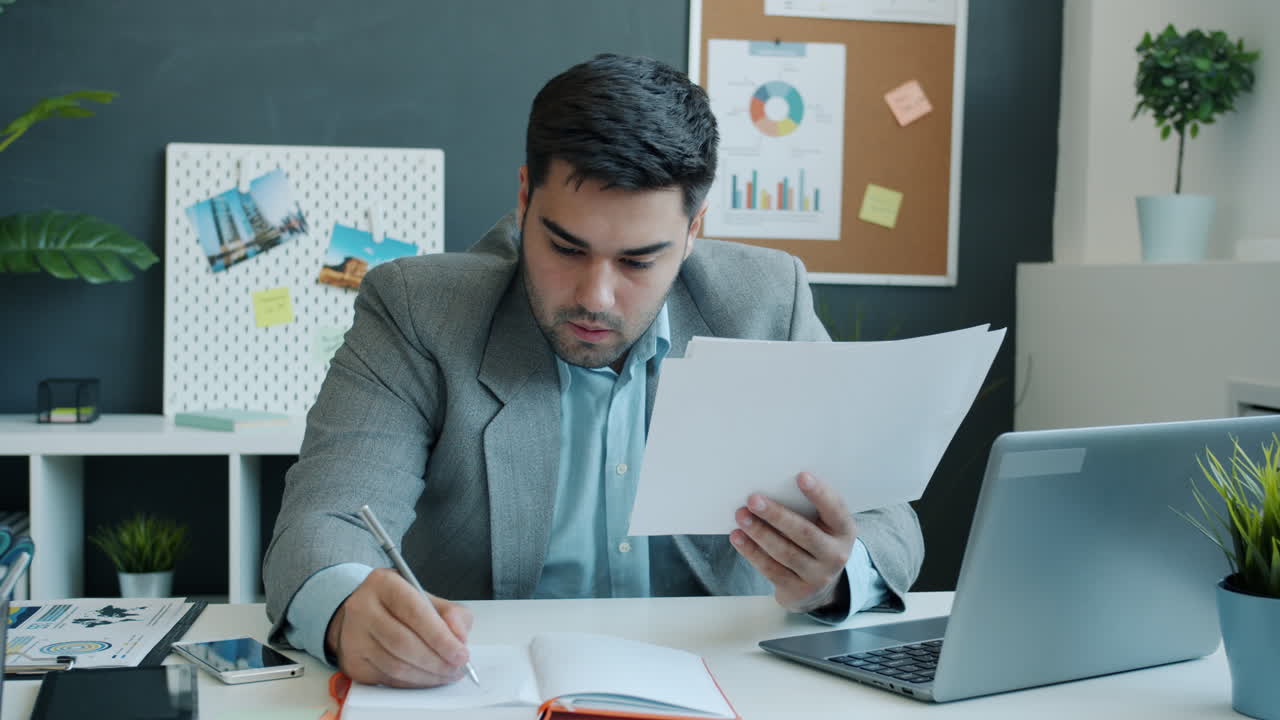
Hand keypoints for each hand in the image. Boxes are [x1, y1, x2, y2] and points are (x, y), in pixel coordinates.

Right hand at [325, 568, 473, 687]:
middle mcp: (362, 608)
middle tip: (457, 668)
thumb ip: (450, 613)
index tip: (461, 653)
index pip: (415, 612)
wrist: (362, 616)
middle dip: (437, 661)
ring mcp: (353, 637)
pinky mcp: (352, 663)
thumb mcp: (426, 597)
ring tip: (447, 674)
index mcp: (384, 584)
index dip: (441, 637)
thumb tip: (459, 638)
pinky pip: (388, 679)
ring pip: (396, 666)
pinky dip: (413, 683)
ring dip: (428, 676)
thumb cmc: (399, 606)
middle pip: (404, 642)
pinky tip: (427, 678)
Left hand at [730, 472, 857, 613]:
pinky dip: (751, 551)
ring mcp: (818, 576)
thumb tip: (771, 487)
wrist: (819, 587)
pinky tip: (738, 537)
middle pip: (804, 533)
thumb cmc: (816, 541)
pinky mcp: (797, 590)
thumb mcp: (823, 526)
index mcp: (844, 530)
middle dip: (776, 515)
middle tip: (753, 499)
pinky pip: (771, 569)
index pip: (835, 509)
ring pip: (785, 552)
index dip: (819, 493)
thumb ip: (808, 509)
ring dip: (759, 532)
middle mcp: (836, 555)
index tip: (801, 476)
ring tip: (741, 516)